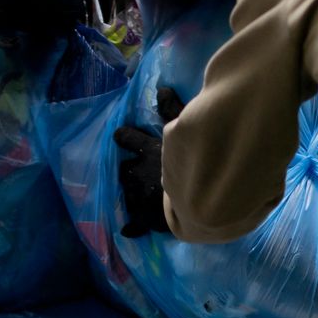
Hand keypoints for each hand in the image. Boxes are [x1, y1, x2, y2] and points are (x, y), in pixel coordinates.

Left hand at [114, 88, 184, 237]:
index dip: (124, 137)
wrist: (198, 198)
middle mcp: (136, 173)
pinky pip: (134, 225)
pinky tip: (129, 229)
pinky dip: (132, 227)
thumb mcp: (185, 128)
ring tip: (144, 195)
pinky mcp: (143, 219)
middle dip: (129, 169)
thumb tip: (162, 88)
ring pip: (128, 194)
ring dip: (133, 193)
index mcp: (145, 151)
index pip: (127, 139)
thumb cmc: (195, 159)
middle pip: (124, 169)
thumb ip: (172, 109)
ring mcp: (138, 197)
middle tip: (139, 171)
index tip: (120, 136)